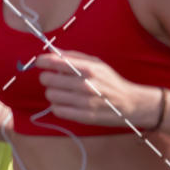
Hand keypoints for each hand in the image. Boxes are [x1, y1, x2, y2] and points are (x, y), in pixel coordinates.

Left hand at [36, 51, 155, 127]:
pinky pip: (57, 111)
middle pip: (48, 79)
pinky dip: (58, 106)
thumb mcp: (96, 63)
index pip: (55, 62)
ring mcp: (83, 102)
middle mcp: (84, 84)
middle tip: (52, 78)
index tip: (40, 62)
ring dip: (53, 93)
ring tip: (61, 92)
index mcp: (87, 68)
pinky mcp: (83, 117)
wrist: (129, 103)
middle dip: (47, 77)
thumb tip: (54, 52)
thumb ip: (74, 57)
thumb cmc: (111, 81)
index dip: (42, 61)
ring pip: (50, 96)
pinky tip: (65, 103)